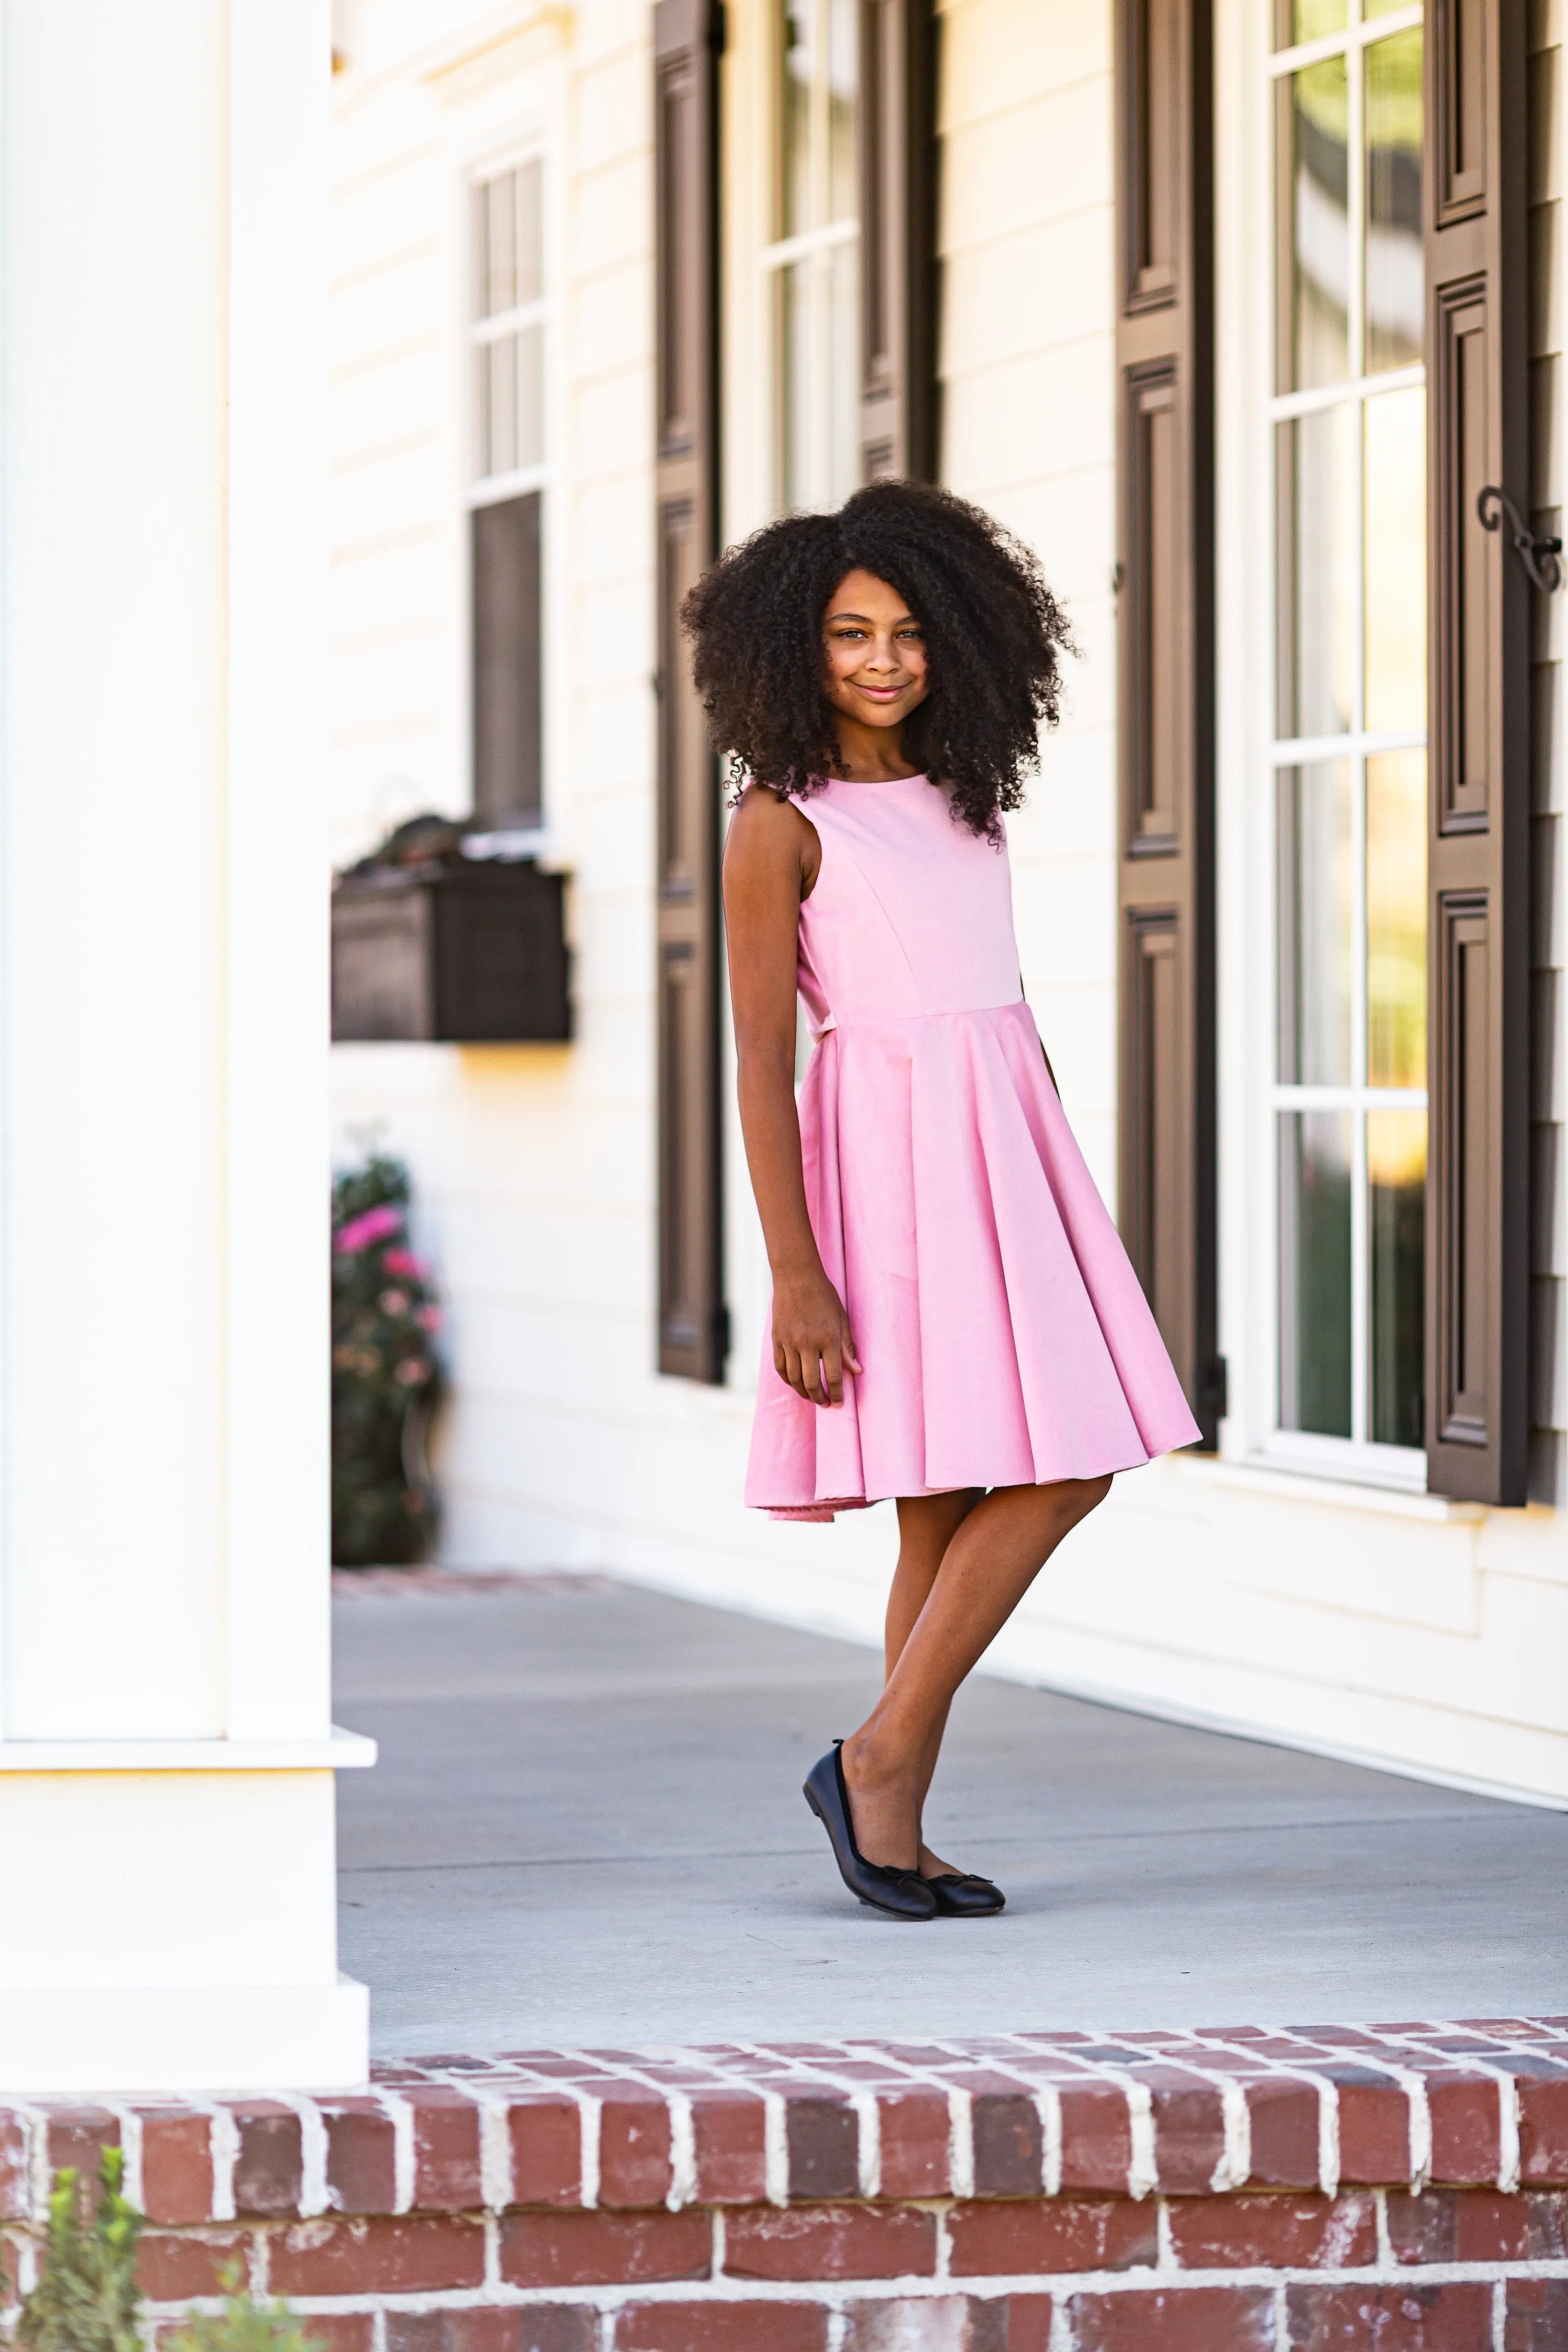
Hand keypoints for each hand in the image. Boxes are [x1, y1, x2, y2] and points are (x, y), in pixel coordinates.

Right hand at [772, 1266, 861, 1406]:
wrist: (796, 1277)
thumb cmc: (823, 1296)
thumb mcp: (841, 1319)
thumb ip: (847, 1347)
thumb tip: (857, 1371)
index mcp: (828, 1339)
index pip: (834, 1376)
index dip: (837, 1394)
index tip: (839, 1404)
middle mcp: (807, 1343)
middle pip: (811, 1382)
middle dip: (819, 1398)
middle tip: (825, 1404)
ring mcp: (789, 1342)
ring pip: (794, 1378)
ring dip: (803, 1392)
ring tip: (811, 1396)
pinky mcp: (777, 1339)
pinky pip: (780, 1367)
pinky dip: (788, 1379)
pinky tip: (795, 1383)